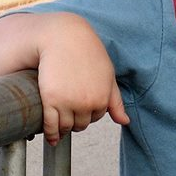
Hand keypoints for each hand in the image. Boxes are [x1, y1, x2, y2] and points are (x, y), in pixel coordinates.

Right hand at [35, 14, 130, 145]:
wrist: (64, 39)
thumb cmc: (87, 54)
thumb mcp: (107, 76)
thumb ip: (116, 101)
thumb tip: (125, 122)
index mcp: (103, 98)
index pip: (97, 117)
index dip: (89, 112)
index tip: (82, 107)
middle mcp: (87, 103)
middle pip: (81, 124)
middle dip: (77, 121)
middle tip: (69, 114)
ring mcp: (67, 103)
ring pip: (66, 127)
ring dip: (63, 130)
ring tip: (60, 127)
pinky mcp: (50, 100)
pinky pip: (50, 126)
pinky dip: (50, 134)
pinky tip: (51, 136)